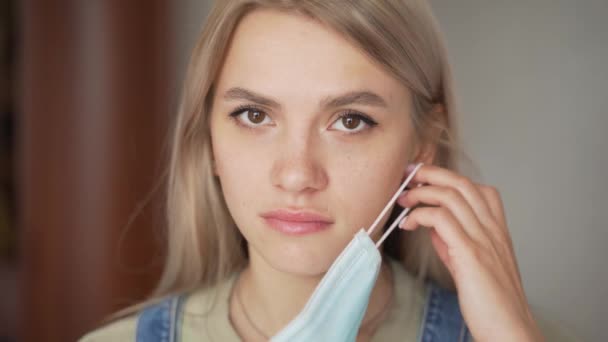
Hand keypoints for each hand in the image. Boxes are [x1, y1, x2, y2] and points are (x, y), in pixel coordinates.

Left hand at [397, 164, 543, 341]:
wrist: (510, 329)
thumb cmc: (492, 302)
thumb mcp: (473, 263)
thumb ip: (455, 241)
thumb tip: (433, 226)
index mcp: (496, 230)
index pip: (476, 188)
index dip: (447, 177)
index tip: (423, 179)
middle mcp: (492, 229)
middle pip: (461, 183)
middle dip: (431, 173)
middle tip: (407, 177)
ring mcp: (483, 239)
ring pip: (452, 195)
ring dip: (421, 193)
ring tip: (403, 201)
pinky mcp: (470, 254)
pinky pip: (442, 219)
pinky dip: (421, 214)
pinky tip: (409, 224)